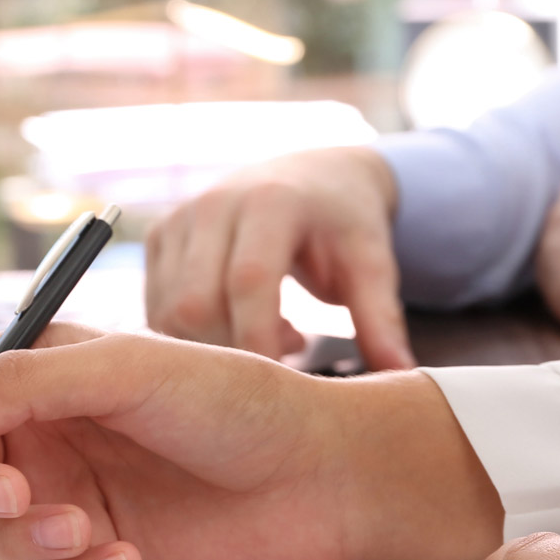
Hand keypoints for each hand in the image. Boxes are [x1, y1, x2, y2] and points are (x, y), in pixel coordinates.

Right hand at [0, 325, 502, 559]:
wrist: (324, 478)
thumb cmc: (243, 402)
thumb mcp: (128, 368)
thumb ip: (22, 383)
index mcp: (39, 368)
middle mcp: (42, 430)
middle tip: (18, 493)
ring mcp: (66, 492)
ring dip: (18, 537)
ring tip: (82, 527)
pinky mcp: (96, 549)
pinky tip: (128, 558)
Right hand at [145, 146, 414, 369]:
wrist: (314, 174)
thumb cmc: (344, 223)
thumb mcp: (372, 263)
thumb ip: (382, 319)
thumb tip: (402, 376)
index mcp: (271, 202)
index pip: (248, 283)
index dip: (259, 341)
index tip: (282, 385)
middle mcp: (215, 202)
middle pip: (195, 304)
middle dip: (227, 354)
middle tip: (273, 369)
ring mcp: (180, 217)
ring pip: (168, 311)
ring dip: (208, 348)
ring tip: (264, 340)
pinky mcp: (160, 235)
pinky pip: (156, 306)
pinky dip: (189, 334)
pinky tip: (235, 327)